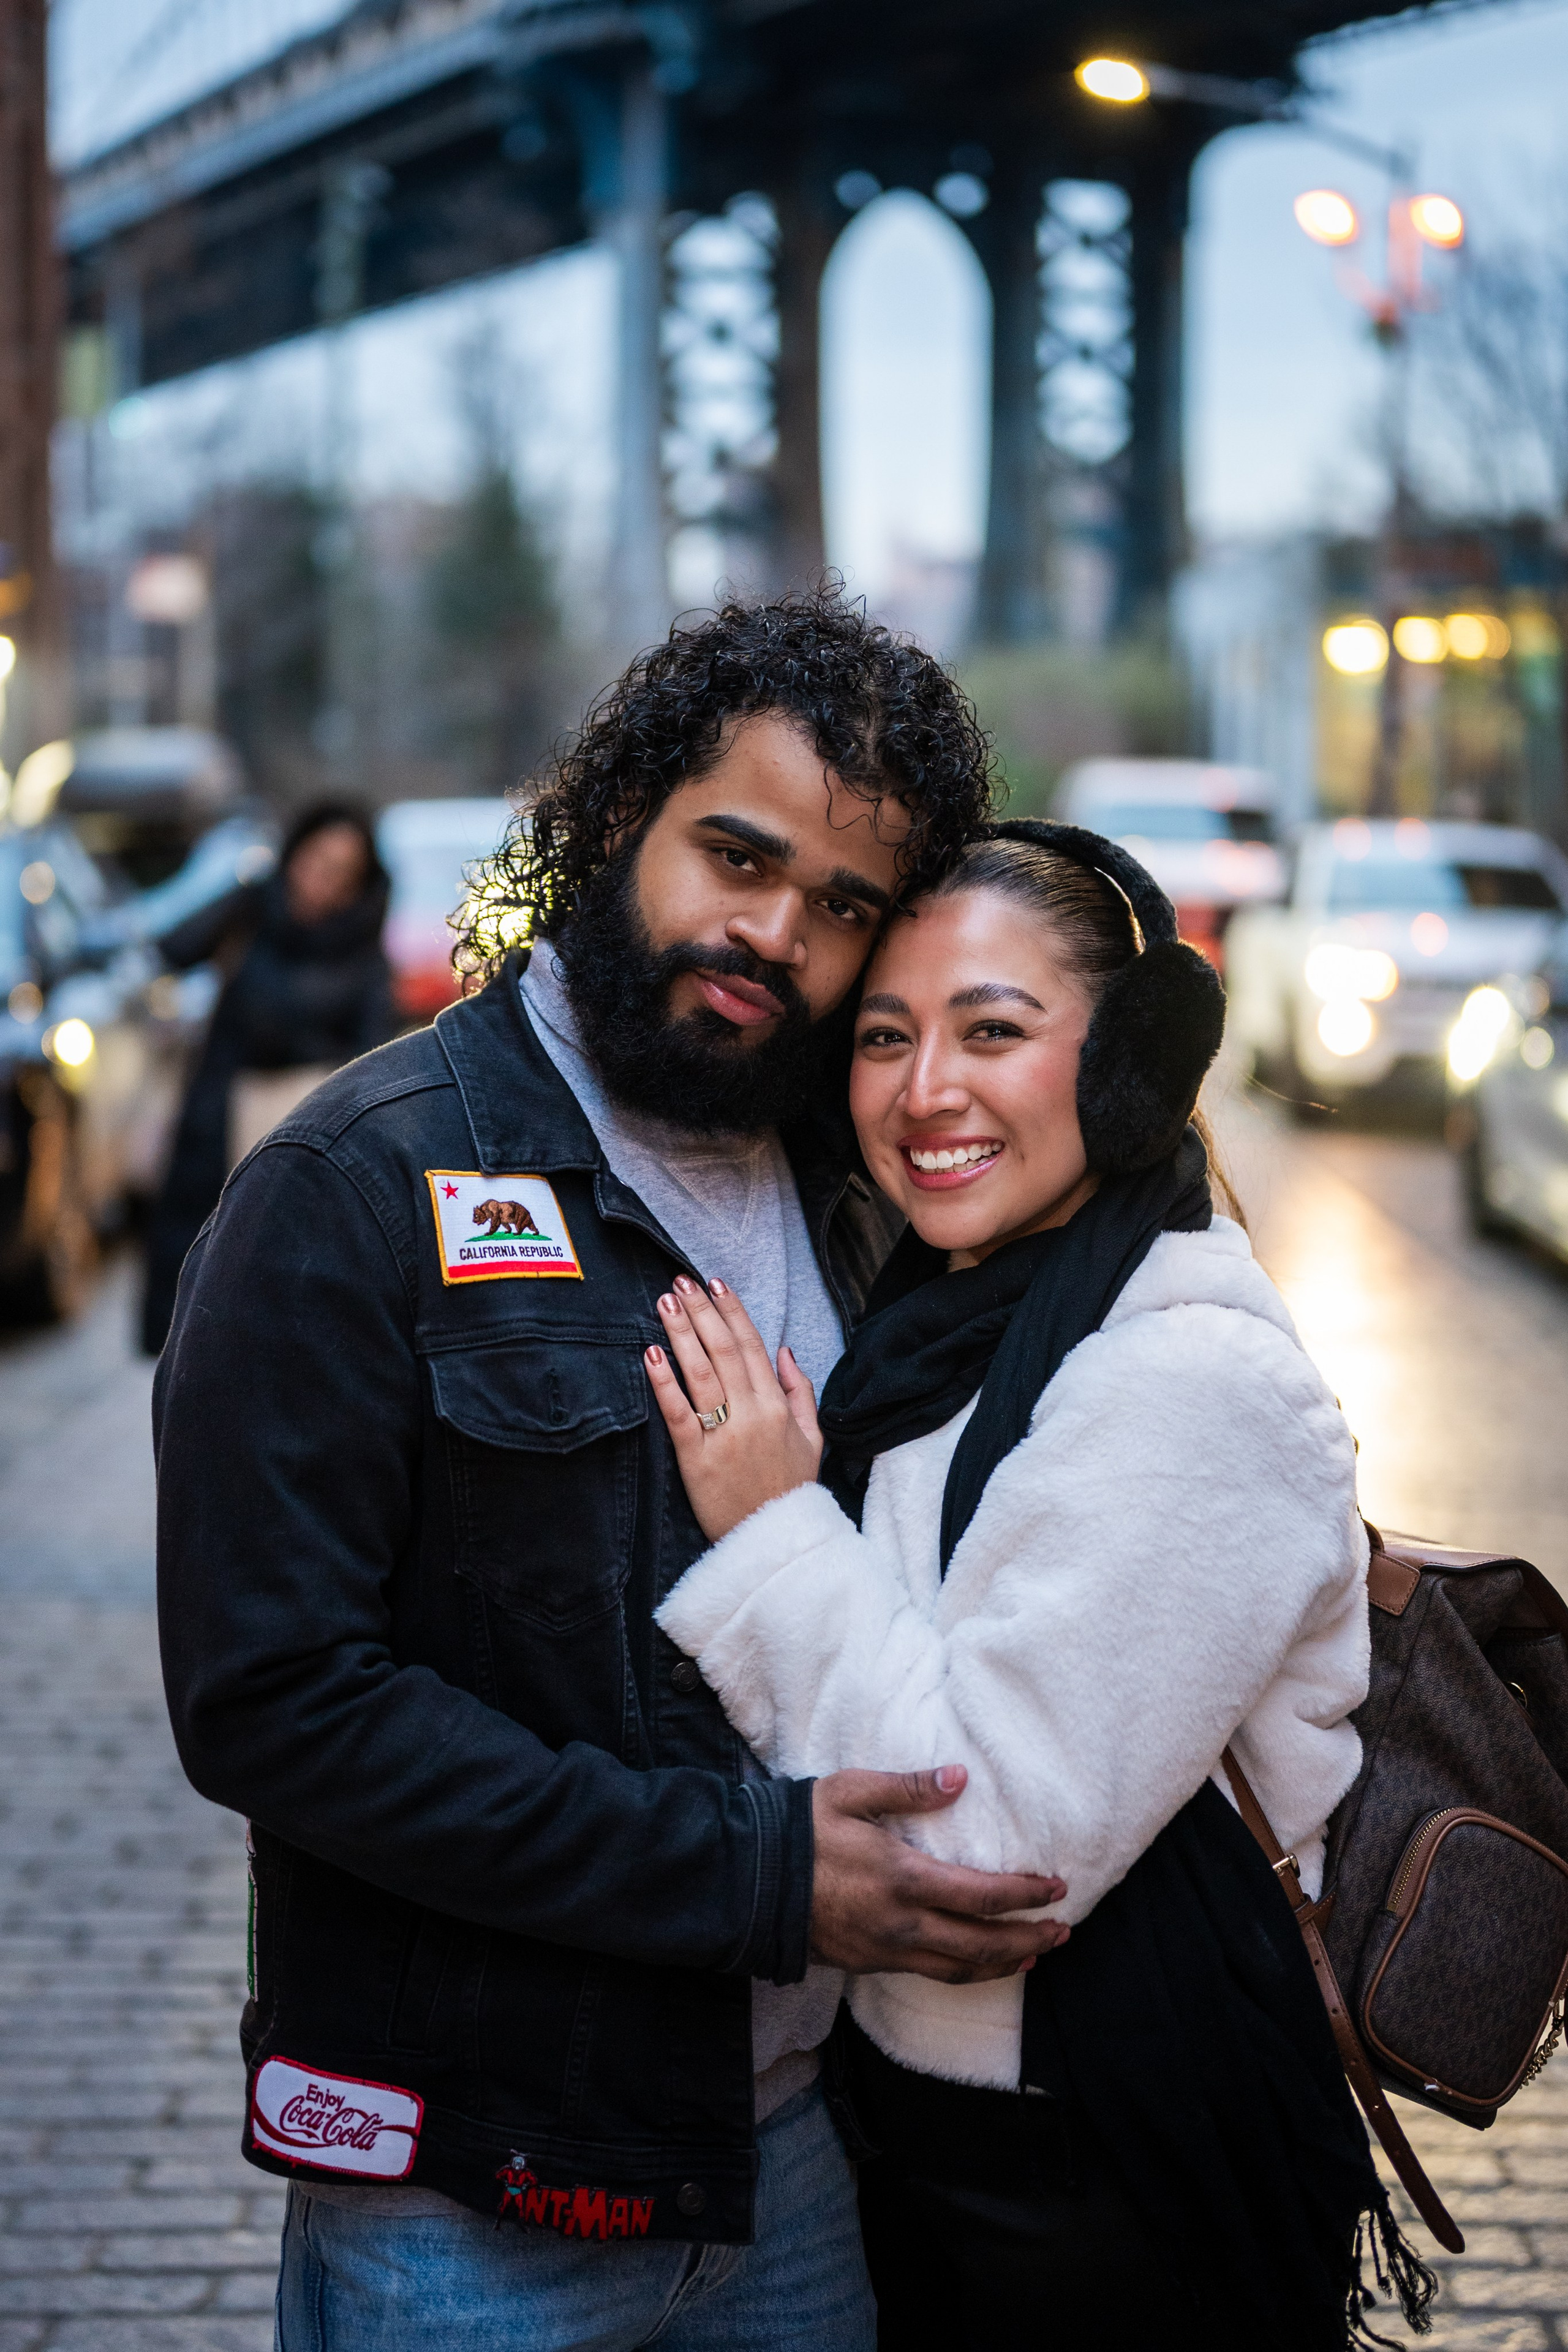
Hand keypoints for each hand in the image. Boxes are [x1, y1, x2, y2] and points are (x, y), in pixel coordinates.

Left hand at [645, 1274, 822, 1540]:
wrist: (777, 1542)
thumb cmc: (790, 1489)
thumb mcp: (812, 1438)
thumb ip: (800, 1392)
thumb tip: (784, 1351)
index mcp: (778, 1406)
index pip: (752, 1347)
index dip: (733, 1311)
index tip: (716, 1283)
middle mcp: (752, 1414)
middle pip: (723, 1351)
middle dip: (702, 1312)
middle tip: (681, 1281)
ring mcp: (724, 1436)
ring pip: (700, 1374)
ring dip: (681, 1334)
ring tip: (665, 1304)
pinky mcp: (698, 1460)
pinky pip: (679, 1414)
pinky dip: (664, 1383)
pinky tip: (651, 1356)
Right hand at [810, 1766, 1069, 1982]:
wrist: (745, 1880)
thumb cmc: (799, 1828)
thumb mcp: (850, 1792)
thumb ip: (908, 1788)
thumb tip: (960, 1778)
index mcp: (903, 1878)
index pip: (983, 1896)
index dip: (1025, 1895)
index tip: (1056, 1888)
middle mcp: (901, 1924)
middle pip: (981, 1945)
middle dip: (1028, 1940)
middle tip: (1062, 1932)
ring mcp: (884, 1951)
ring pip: (958, 1969)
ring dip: (1003, 1964)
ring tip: (1034, 1956)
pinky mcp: (868, 1964)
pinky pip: (929, 1974)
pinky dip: (965, 1972)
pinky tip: (977, 1964)